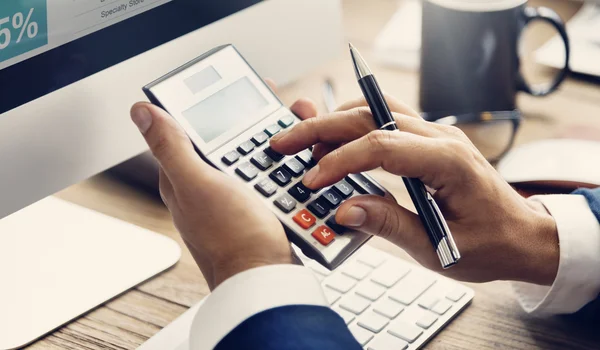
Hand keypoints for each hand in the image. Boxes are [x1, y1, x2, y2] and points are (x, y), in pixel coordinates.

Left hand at [129, 90, 318, 289]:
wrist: (266, 280)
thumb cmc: (233, 238)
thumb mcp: (199, 183)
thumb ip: (171, 146)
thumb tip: (142, 112)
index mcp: (182, 178)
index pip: (190, 130)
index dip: (210, 108)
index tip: (235, 90)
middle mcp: (204, 189)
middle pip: (227, 141)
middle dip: (251, 122)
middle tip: (275, 107)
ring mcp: (231, 200)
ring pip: (251, 157)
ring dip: (272, 141)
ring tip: (293, 130)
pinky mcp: (256, 211)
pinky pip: (268, 178)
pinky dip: (283, 165)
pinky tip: (297, 161)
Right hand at [270, 95, 558, 284]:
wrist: (521, 233)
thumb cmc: (489, 244)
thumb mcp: (438, 247)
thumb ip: (389, 225)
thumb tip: (344, 210)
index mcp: (448, 162)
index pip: (381, 147)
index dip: (340, 161)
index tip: (311, 181)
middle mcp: (441, 138)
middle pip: (371, 116)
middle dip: (322, 127)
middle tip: (284, 142)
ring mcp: (435, 134)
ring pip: (375, 109)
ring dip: (334, 120)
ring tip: (300, 138)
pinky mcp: (427, 140)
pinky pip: (385, 118)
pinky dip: (353, 124)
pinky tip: (331, 136)